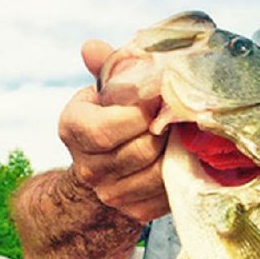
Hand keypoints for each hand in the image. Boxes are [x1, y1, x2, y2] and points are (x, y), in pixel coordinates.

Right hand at [58, 39, 169, 223]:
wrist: (105, 162)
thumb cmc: (111, 115)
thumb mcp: (106, 87)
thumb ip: (105, 66)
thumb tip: (91, 47)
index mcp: (73, 130)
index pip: (105, 130)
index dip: (138, 114)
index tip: (160, 98)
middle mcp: (87, 168)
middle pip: (139, 151)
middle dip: (165, 130)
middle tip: (182, 113)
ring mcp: (111, 194)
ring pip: (157, 174)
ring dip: (178, 151)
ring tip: (185, 132)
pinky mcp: (136, 211)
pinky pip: (167, 193)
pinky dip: (182, 173)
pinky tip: (186, 155)